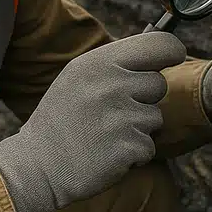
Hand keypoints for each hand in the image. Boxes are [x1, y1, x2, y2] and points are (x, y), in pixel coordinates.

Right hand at [0, 31, 186, 211]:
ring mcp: (120, 116)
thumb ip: (114, 64)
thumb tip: (158, 52)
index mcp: (98, 63)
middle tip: (112, 113)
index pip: (159, 44)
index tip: (174, 58)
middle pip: (158, 84)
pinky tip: (107, 154)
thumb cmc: (61, 121)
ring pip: (155, 118)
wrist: (37, 167)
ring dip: (137, 130)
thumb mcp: (78, 78)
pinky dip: (133, 155)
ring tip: (105, 135)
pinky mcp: (128, 147)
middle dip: (143, 100)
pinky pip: (149, 146)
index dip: (171, 52)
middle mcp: (111, 85)